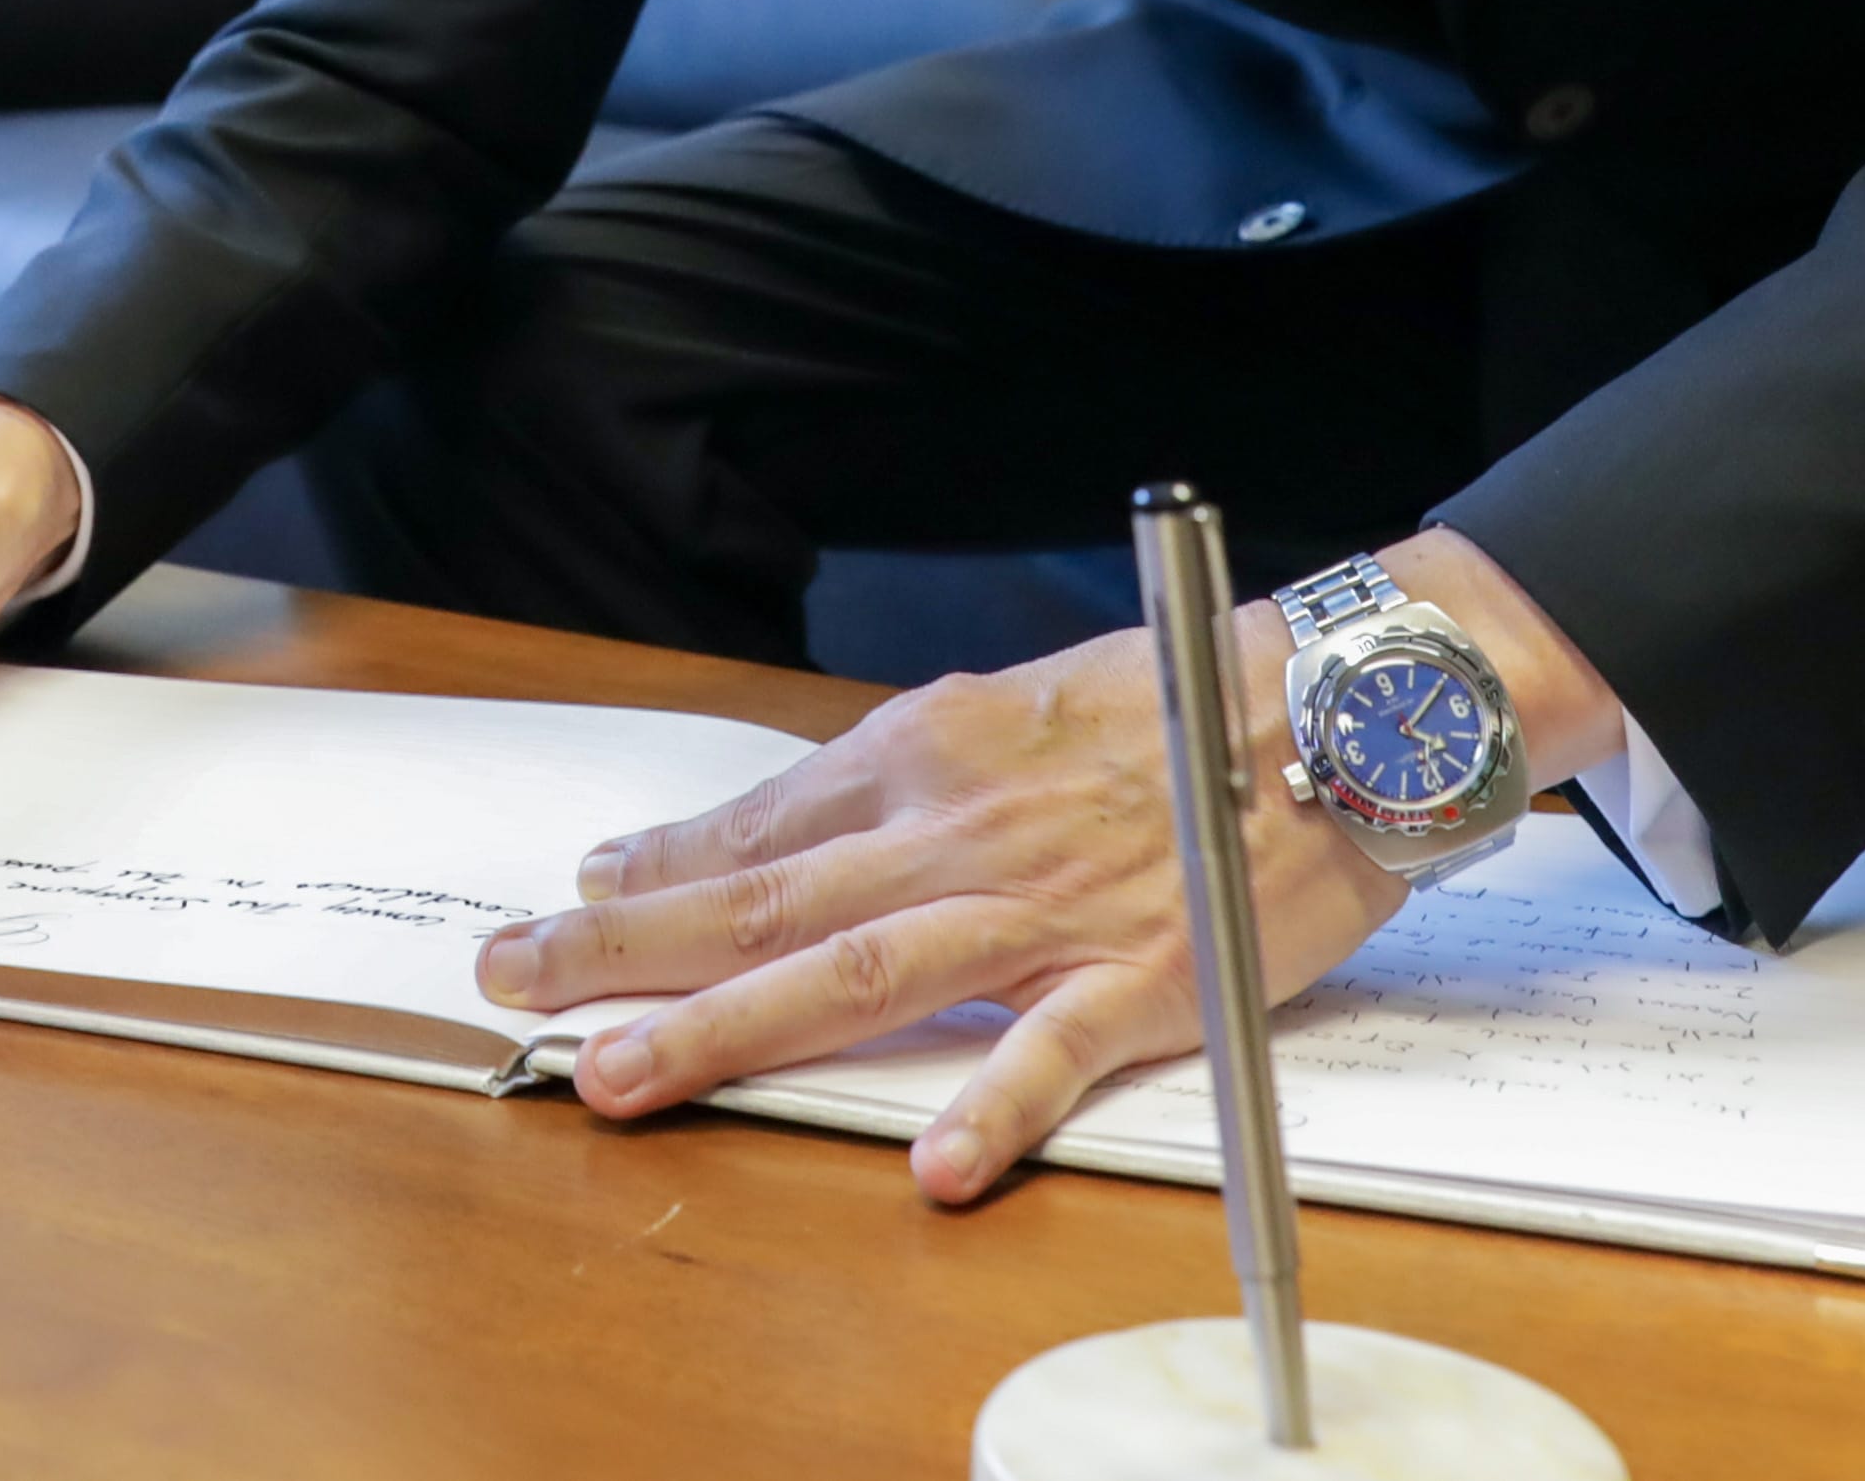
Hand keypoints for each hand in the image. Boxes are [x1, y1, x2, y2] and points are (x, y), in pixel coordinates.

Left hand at [470, 530, 1619, 1204]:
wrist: (1353, 696)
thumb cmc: (1190, 695)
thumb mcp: (1021, 707)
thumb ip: (906, 774)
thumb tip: (784, 818)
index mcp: (936, 754)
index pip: (764, 822)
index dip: (657, 867)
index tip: (567, 897)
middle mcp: (963, 829)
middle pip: (766, 900)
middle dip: (625, 949)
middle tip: (511, 982)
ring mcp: (1049, 908)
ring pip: (857, 973)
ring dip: (729, 1028)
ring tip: (621, 1077)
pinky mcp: (1152, 974)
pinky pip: (1057, 1049)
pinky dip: (993, 1105)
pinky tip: (930, 1168)